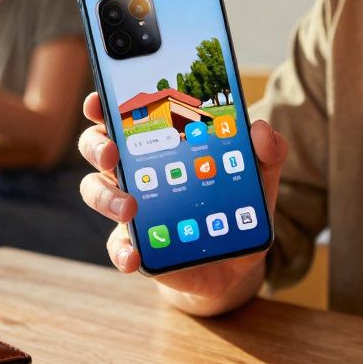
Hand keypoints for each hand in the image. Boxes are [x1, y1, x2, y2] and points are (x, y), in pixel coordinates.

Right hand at [76, 92, 288, 302]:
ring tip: (129, 208)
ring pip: (96, 191)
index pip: (125, 115)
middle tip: (112, 153)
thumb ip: (266, 153)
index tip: (98, 100)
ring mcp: (130, 209)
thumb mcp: (258, 179)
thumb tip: (260, 129)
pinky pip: (116, 245)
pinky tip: (134, 255)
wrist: (232, 263)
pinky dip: (121, 250)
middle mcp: (136, 172)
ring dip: (106, 197)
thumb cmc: (236, 210)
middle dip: (97, 146)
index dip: (104, 105)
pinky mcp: (135, 244)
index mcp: (160, 145)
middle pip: (97, 147)